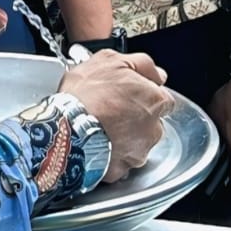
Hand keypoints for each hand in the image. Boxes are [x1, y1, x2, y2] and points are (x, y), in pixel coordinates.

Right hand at [59, 51, 174, 182]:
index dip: (145, 94)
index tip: (130, 93)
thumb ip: (141, 64)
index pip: (163, 99)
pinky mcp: (122, 170)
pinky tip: (97, 143)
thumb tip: (158, 73)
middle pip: (151, 122)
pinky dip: (112, 155)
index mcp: (155, 101)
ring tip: (100, 126)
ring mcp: (138, 152)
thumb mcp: (110, 60)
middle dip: (136, 117)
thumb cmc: (87, 94)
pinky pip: (120, 162)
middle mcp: (153, 129)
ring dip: (124, 136)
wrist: (67, 129)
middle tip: (111, 108)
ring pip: (137, 143)